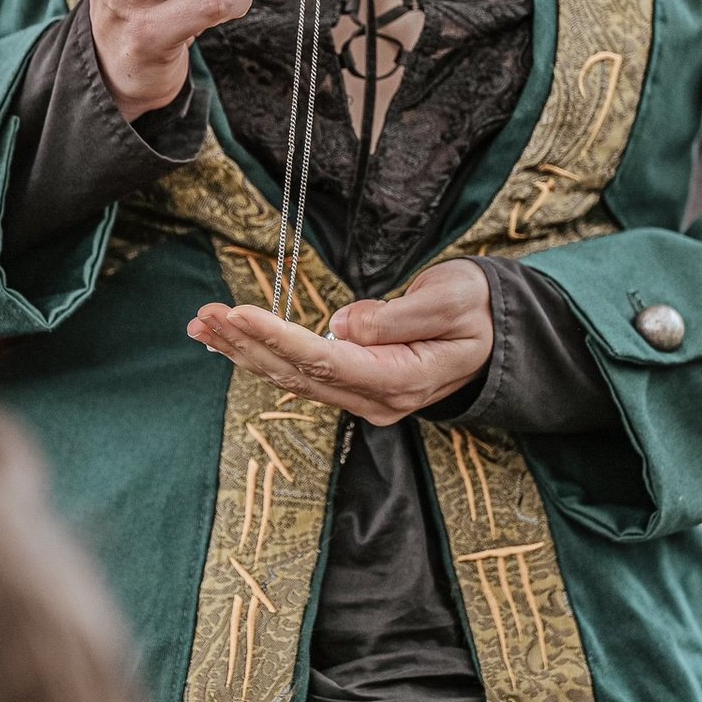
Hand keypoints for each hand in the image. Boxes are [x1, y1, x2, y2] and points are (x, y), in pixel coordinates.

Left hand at [187, 260, 493, 425]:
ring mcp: (364, 397)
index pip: (326, 359)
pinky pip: (301, 373)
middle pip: (297, 373)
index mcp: (400, 381)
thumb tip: (341, 323)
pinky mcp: (356, 385)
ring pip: (292, 376)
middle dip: (246, 344)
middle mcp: (375, 399)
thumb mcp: (449, 302)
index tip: (240, 312)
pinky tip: (231, 342)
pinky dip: (263, 354)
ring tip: (203, 325)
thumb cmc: (477, 310)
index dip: (279, 336)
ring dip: (245, 351)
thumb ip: (395, 317)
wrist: (498, 332)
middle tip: (205, 315)